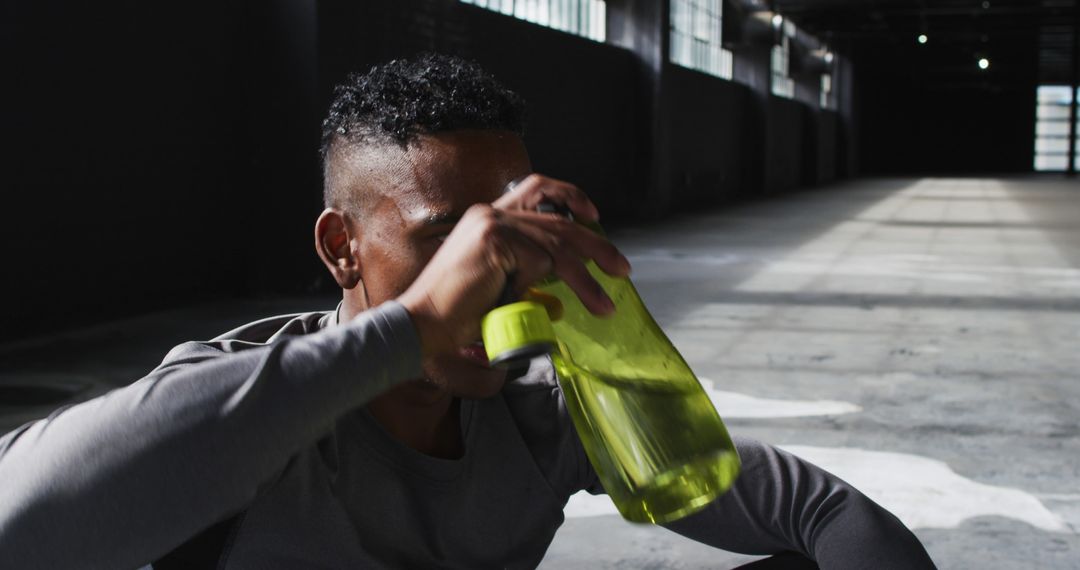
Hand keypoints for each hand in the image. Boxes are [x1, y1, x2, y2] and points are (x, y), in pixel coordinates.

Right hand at [397, 175, 629, 356]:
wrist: (423, 324)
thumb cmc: (456, 313)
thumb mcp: (498, 280)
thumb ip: (525, 267)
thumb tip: (564, 272)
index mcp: (487, 217)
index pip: (536, 189)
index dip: (569, 197)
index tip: (592, 215)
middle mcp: (490, 213)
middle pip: (557, 219)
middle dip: (596, 245)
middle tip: (621, 268)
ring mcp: (492, 223)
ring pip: (557, 246)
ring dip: (587, 278)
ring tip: (605, 304)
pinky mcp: (495, 240)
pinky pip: (541, 262)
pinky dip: (547, 285)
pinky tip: (530, 299)